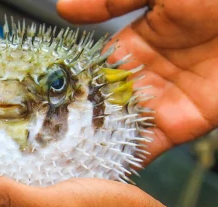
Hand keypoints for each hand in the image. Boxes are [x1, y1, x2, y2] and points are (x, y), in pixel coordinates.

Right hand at [58, 0, 217, 164]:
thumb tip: (64, 7)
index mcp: (136, 42)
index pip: (94, 70)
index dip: (71, 85)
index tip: (43, 100)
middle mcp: (147, 75)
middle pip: (105, 104)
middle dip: (79, 121)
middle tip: (47, 139)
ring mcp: (165, 100)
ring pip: (123, 127)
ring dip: (98, 142)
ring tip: (66, 159)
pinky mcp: (187, 122)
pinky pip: (151, 144)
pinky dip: (129, 157)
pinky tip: (103, 167)